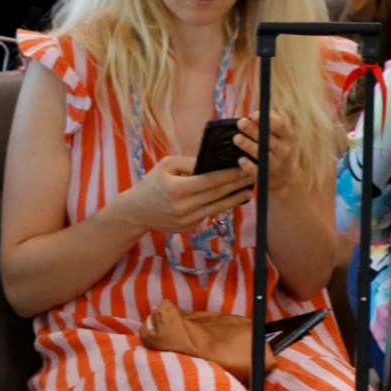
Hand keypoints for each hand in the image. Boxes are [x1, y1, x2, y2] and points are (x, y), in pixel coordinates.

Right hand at [111, 156, 254, 233]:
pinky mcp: (190, 228)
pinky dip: (221, 206)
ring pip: (219, 207)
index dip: (231, 174)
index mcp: (178, 189)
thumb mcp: (167, 165)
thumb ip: (190, 162)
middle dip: (238, 184)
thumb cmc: (152, 184)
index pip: (212, 180)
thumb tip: (214, 161)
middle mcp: (185, 207)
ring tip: (249, 190)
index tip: (245, 167)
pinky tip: (232, 199)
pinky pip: (210, 215)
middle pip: (219, 194)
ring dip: (236, 198)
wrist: (135, 212)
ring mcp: (188, 220)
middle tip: (254, 175)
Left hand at [233, 113, 297, 192]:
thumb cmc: (280, 150)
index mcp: (289, 137)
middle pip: (267, 138)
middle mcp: (285, 150)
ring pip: (261, 153)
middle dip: (253, 130)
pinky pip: (256, 171)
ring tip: (237, 138)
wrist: (287, 179)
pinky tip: (241, 160)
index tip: (254, 115)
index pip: (280, 125)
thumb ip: (272, 122)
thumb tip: (259, 112)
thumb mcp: (283, 136)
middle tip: (241, 122)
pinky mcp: (266, 177)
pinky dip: (248, 165)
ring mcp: (276, 165)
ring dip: (248, 145)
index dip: (267, 119)